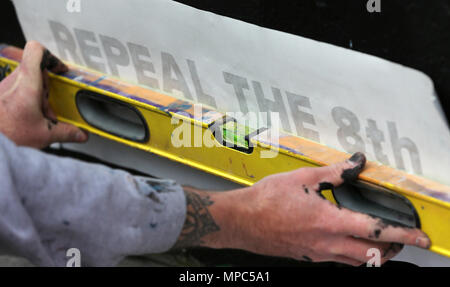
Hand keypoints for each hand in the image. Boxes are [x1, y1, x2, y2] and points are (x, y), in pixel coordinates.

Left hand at [0, 41, 87, 147]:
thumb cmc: (7, 135)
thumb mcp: (44, 135)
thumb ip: (66, 132)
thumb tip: (79, 134)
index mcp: (27, 84)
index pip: (37, 51)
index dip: (51, 57)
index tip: (60, 70)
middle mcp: (12, 81)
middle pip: (34, 72)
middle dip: (45, 89)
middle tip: (48, 107)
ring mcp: (2, 87)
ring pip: (24, 82)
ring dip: (34, 97)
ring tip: (36, 116)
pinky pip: (13, 91)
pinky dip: (23, 102)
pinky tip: (25, 119)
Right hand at [176, 153, 430, 265]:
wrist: (242, 221)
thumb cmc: (267, 200)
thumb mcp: (302, 178)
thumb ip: (334, 172)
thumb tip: (356, 163)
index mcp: (329, 222)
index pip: (376, 231)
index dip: (403, 234)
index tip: (420, 237)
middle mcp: (327, 243)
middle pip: (371, 255)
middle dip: (392, 249)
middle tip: (401, 239)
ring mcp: (317, 253)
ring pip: (356, 262)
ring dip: (373, 254)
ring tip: (378, 242)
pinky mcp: (308, 256)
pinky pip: (338, 261)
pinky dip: (352, 255)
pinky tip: (345, 241)